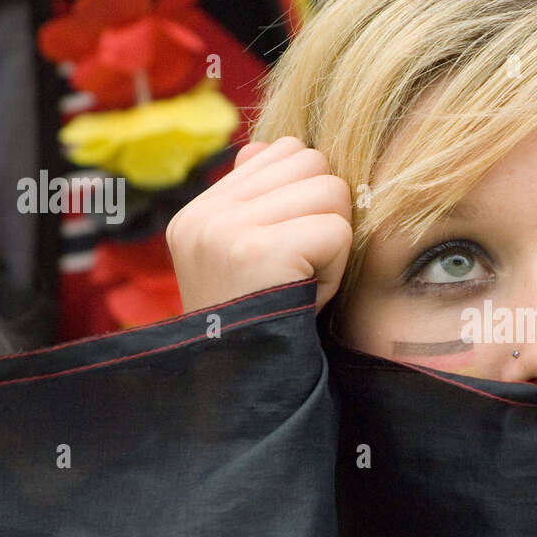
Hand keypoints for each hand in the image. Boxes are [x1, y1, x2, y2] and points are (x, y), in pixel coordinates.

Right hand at [165, 136, 352, 313]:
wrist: (245, 391)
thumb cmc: (265, 325)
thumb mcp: (252, 259)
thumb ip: (258, 201)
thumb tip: (268, 145)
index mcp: (199, 212)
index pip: (283, 151)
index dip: (306, 200)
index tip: (290, 251)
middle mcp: (203, 215)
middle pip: (313, 162)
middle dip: (325, 215)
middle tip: (302, 267)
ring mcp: (224, 230)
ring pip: (331, 191)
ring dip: (334, 242)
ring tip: (303, 280)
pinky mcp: (256, 250)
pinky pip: (336, 230)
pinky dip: (336, 268)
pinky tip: (309, 294)